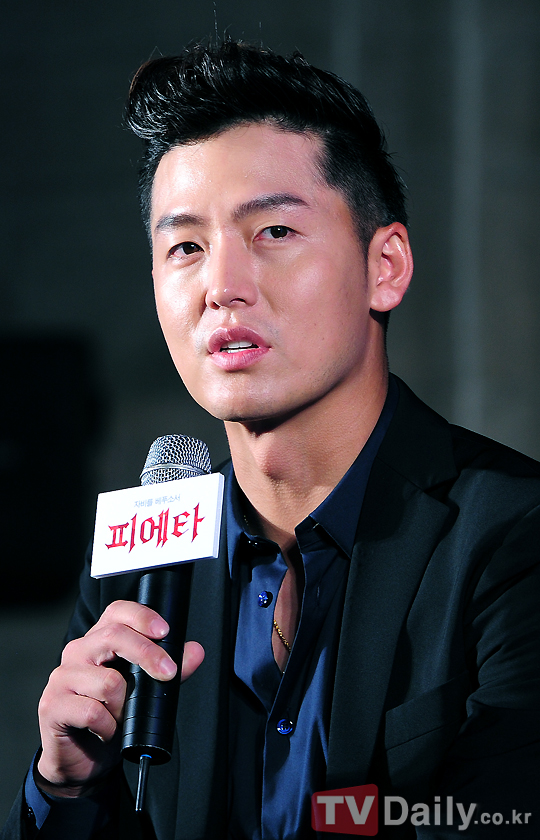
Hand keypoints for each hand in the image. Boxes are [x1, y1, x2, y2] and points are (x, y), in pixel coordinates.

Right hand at [36, 600, 204, 796]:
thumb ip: (169, 669)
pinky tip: (107, 730)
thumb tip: (195, 651)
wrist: (80, 758)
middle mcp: (78, 652)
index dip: (142, 616)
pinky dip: (109, 726)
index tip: (165, 631)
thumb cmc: (110, 717)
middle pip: (114, 637)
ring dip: (125, 705)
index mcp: (99, 640)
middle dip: (148, 655)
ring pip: (108, 681)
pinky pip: (93, 712)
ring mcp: (62, 677)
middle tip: (168, 674)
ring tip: (123, 716)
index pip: (117, 612)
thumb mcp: (143, 690)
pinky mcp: (53, 705)